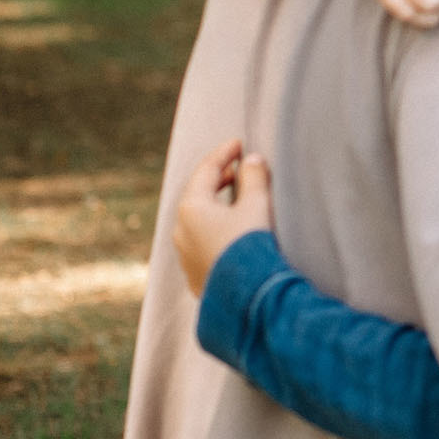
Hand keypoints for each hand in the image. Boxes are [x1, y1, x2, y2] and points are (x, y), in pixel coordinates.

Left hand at [173, 139, 272, 295]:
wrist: (243, 295)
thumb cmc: (248, 244)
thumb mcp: (256, 205)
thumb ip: (254, 178)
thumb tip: (252, 160)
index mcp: (192, 208)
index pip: (206, 170)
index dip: (224, 153)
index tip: (239, 143)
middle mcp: (181, 229)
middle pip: (198, 194)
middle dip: (219, 178)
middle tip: (239, 167)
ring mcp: (185, 253)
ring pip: (198, 219)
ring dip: (217, 203)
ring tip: (237, 197)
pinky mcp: (194, 272)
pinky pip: (202, 239)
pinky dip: (216, 225)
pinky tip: (232, 230)